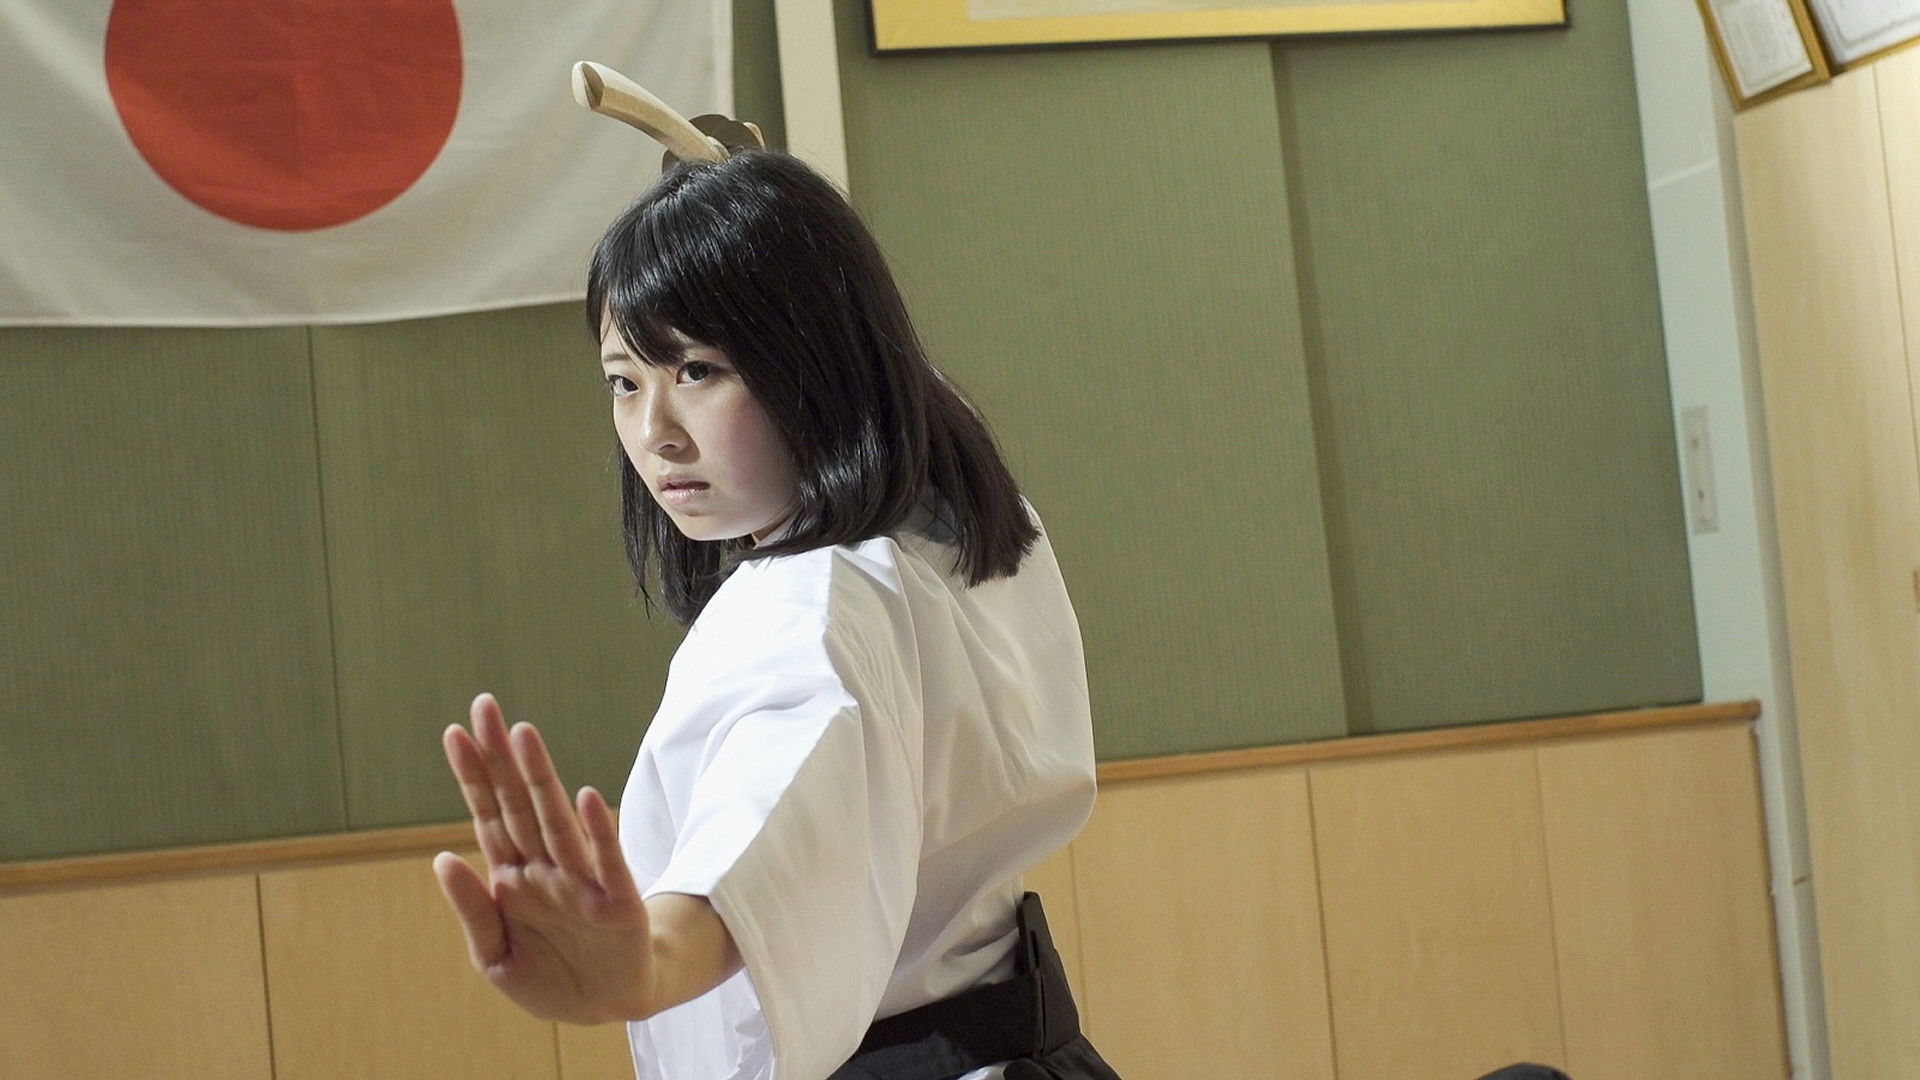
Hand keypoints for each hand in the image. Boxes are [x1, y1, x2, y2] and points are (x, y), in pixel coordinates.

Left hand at [434, 693, 651, 1024]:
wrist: (610, 1007)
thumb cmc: (551, 977)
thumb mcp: (496, 957)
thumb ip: (472, 910)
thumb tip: (441, 860)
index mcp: (512, 878)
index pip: (489, 816)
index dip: (472, 776)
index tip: (454, 733)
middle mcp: (545, 869)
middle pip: (519, 804)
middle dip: (500, 757)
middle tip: (485, 705)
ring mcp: (582, 881)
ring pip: (556, 822)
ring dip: (541, 778)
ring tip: (523, 737)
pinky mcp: (617, 901)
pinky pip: (606, 861)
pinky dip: (598, 830)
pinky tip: (586, 797)